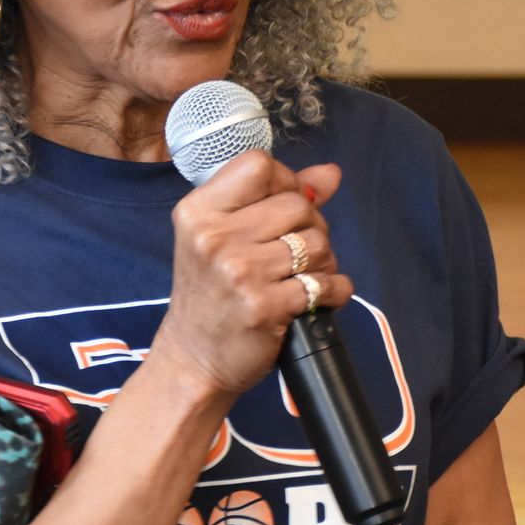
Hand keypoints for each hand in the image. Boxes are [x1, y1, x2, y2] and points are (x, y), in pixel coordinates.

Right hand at [147, 153, 353, 399]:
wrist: (192, 358)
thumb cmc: (210, 294)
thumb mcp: (224, 237)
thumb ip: (275, 198)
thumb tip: (330, 174)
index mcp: (198, 212)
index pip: (259, 166)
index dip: (285, 182)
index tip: (282, 209)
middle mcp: (214, 238)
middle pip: (297, 204)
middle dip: (310, 227)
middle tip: (294, 253)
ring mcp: (239, 272)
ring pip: (317, 243)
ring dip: (322, 262)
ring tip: (301, 277)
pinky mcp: (264, 306)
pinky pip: (325, 283)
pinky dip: (332, 291)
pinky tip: (314, 298)